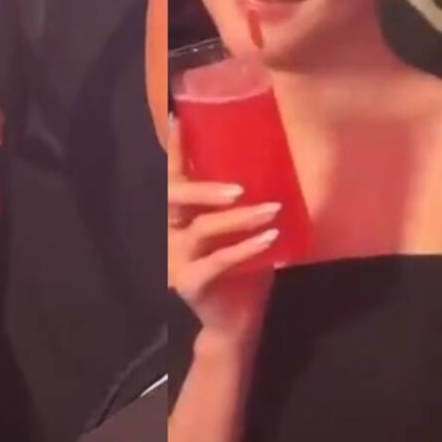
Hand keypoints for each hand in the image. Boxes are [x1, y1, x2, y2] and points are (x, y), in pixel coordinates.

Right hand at [168, 120, 273, 346]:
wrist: (234, 322)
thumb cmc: (239, 271)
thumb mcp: (237, 232)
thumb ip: (239, 206)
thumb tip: (273, 166)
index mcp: (178, 216)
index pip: (172, 176)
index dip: (174, 149)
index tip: (179, 118)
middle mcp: (168, 232)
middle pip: (173, 198)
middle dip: (203, 188)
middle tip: (239, 188)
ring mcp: (174, 258)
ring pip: (200, 229)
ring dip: (239, 219)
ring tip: (271, 211)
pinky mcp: (188, 283)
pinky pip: (217, 261)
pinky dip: (246, 249)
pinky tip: (269, 240)